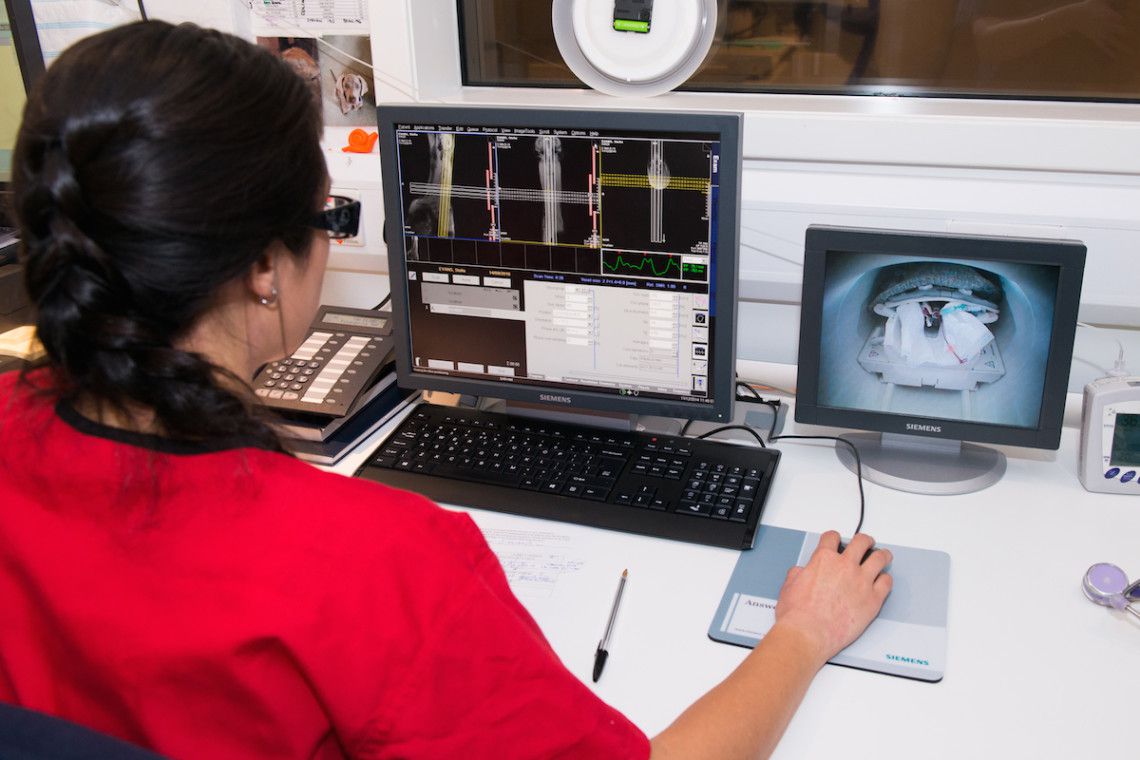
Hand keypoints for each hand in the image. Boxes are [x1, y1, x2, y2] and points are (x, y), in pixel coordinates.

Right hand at [773, 531, 891, 666]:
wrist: (808, 634)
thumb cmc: (798, 615)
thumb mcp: (789, 586)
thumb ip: (798, 574)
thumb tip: (801, 573)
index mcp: (824, 559)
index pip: (832, 538)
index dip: (833, 538)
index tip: (835, 540)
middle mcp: (845, 566)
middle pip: (861, 542)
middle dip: (864, 541)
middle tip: (866, 543)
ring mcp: (862, 581)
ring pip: (880, 558)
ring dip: (882, 555)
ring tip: (883, 556)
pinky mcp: (873, 599)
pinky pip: (887, 583)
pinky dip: (885, 579)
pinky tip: (883, 580)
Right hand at [1068, 0, 1128, 59]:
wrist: (1075, 17)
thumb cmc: (1087, 7)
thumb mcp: (1099, 0)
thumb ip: (1107, 0)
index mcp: (1110, 16)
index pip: (1120, 20)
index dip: (1121, 21)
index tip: (1124, 23)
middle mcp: (1107, 25)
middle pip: (1120, 30)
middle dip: (1125, 33)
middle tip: (1134, 39)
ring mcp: (1102, 33)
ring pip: (1114, 40)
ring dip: (1122, 47)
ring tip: (1130, 52)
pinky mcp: (1096, 39)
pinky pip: (1104, 46)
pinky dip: (1109, 52)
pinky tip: (1114, 57)